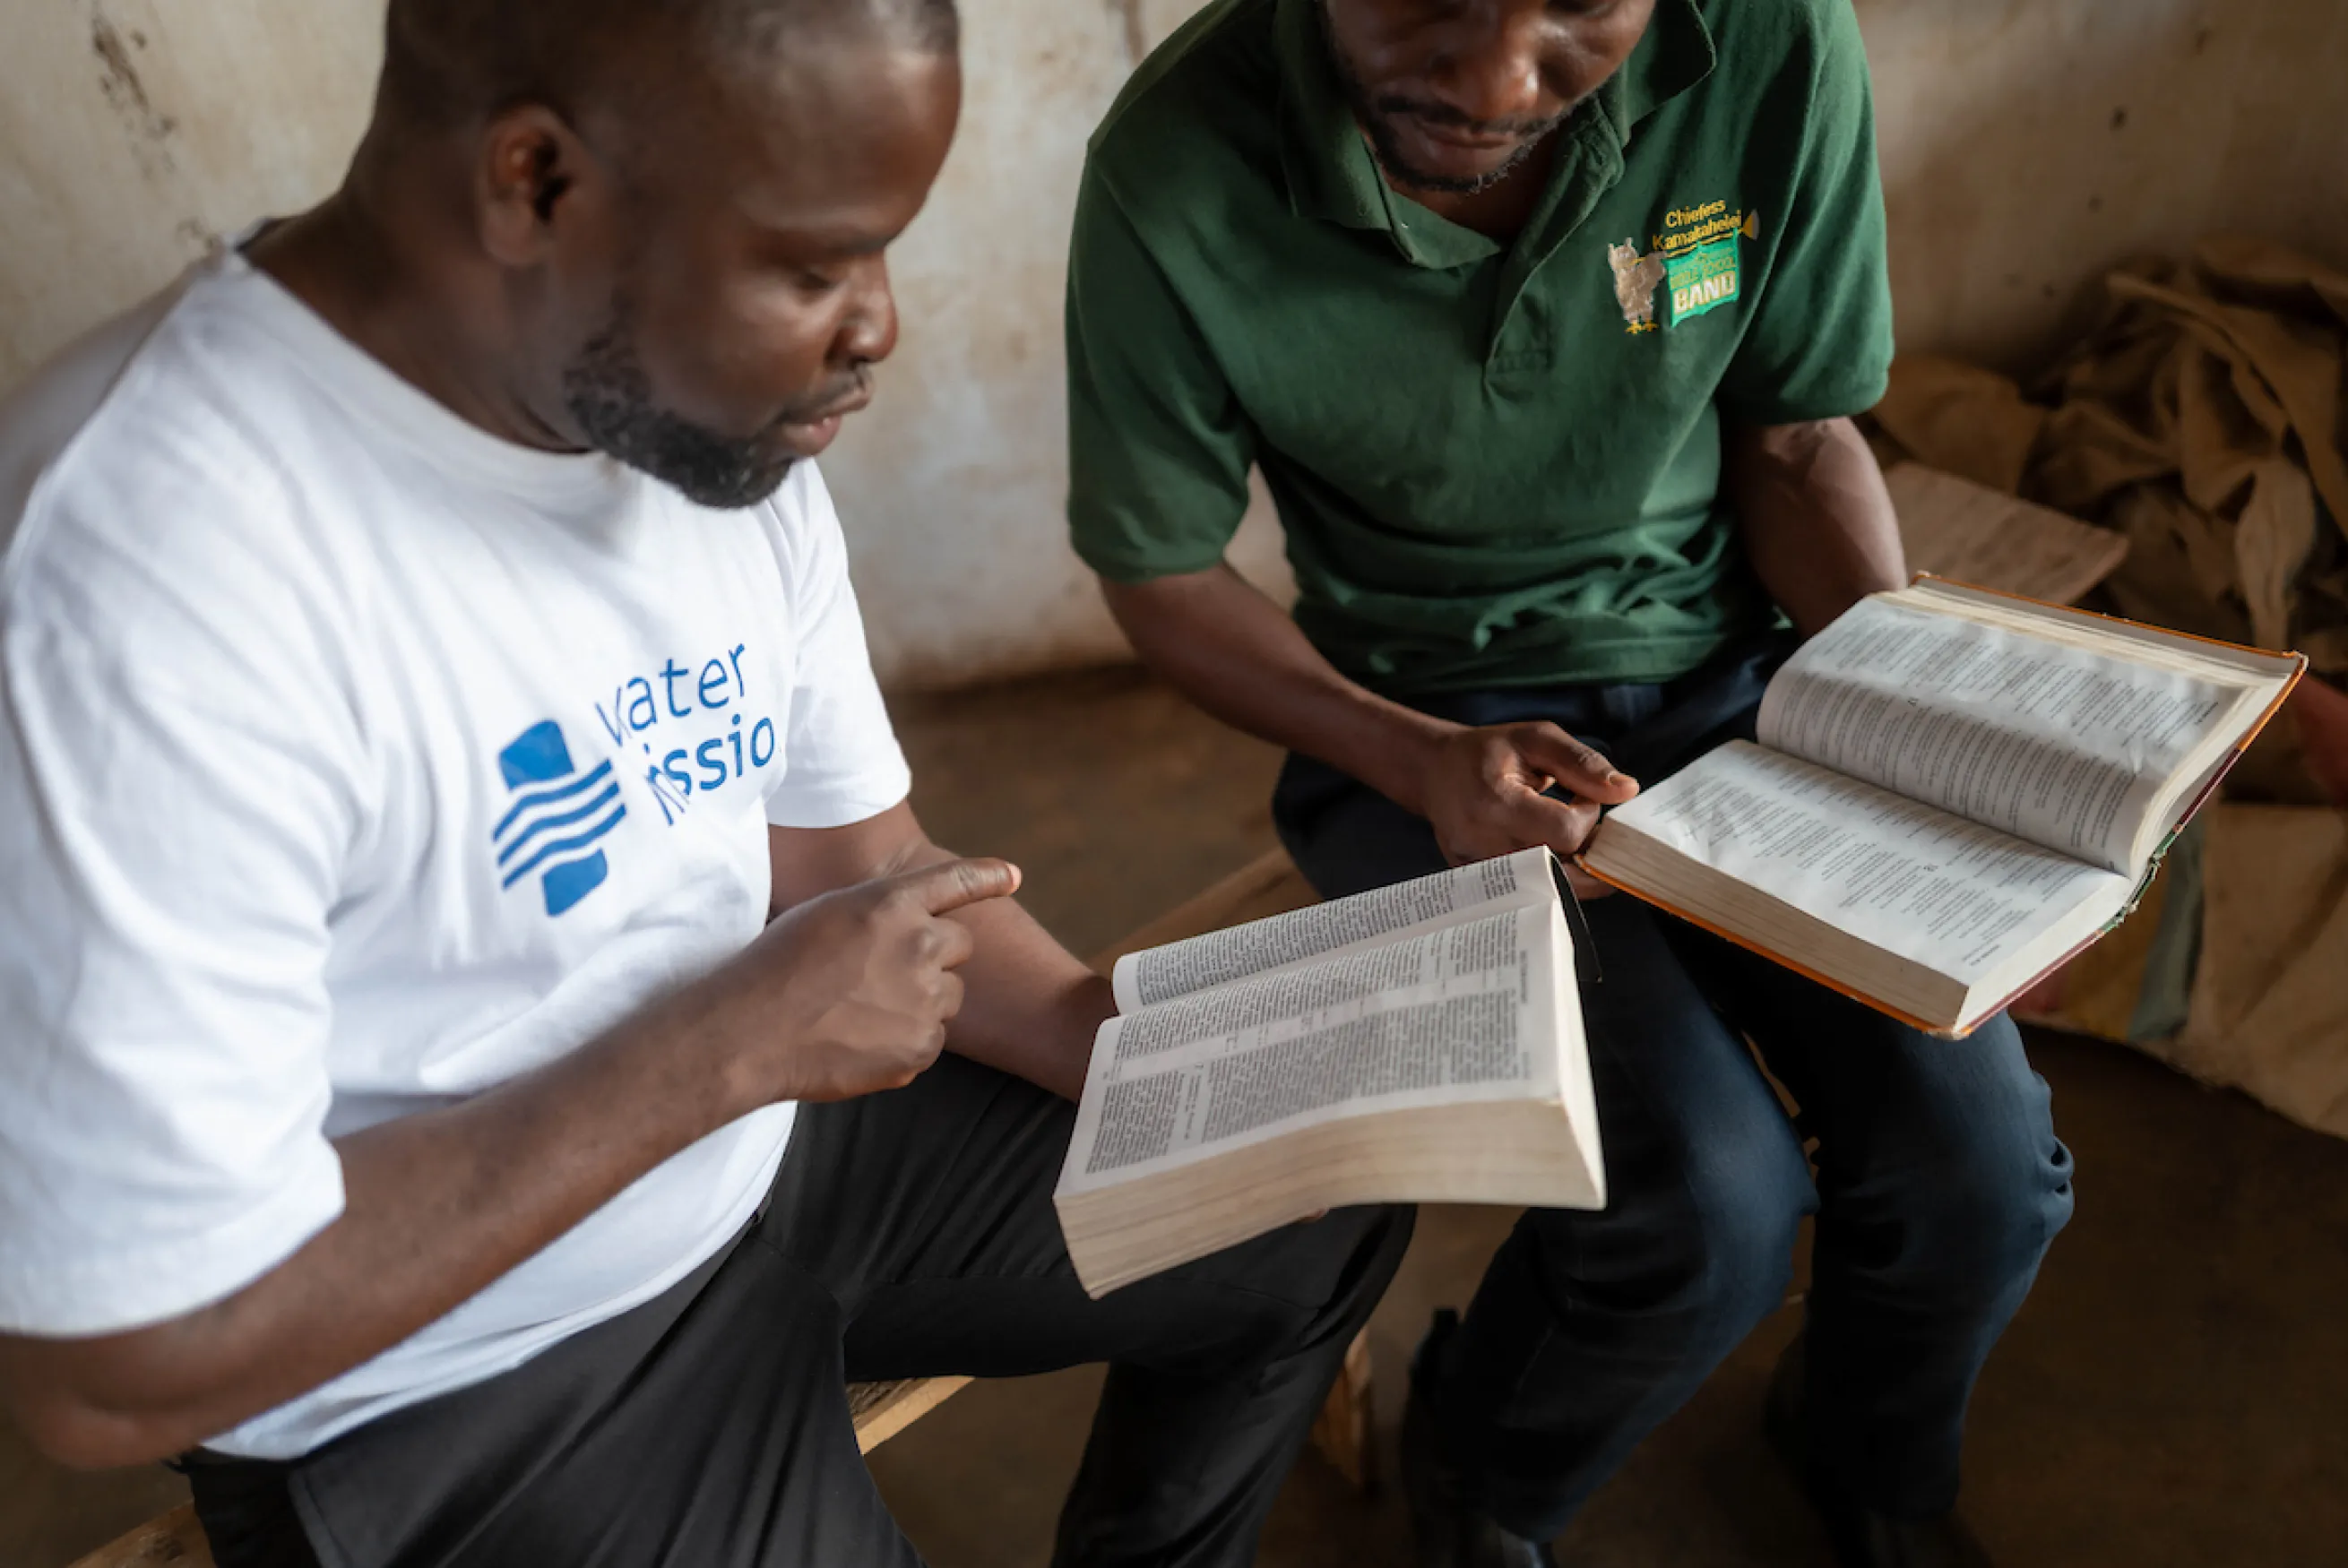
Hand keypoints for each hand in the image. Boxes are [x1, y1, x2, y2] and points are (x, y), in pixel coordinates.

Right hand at [698, 857, 1020, 1108]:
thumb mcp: (825, 914)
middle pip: (960, 945)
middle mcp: (919, 944)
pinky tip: (860, 1039)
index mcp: (892, 903)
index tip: (1012, 877)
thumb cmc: (775, 967)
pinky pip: (932, 1039)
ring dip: (922, 1000)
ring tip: (863, 1010)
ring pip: (950, 995)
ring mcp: (925, 998)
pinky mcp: (921, 1046)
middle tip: (885, 974)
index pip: (955, 881)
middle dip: (935, 957)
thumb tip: (906, 925)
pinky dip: (906, 1041)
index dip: (987, 877)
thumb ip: (876, 914)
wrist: (751, 1031)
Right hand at [1411, 722, 1640, 882]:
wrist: (1434, 771)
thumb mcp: (1537, 739)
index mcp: (1497, 802)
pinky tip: (1551, 854)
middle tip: (1593, 833)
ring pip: (1546, 888)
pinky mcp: (1474, 882)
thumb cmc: (1488, 752)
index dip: (1588, 817)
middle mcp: (1482, 842)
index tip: (1584, 797)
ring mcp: (1474, 867)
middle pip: (1559, 870)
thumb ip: (1582, 763)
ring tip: (1574, 843)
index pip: (1565, 832)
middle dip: (1588, 855)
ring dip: (1571, 871)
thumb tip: (1627, 790)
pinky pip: (1526, 892)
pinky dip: (1548, 878)